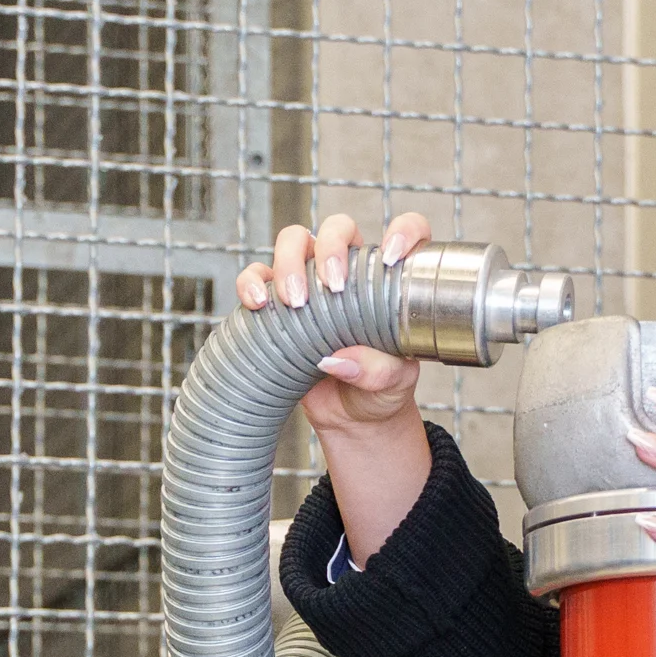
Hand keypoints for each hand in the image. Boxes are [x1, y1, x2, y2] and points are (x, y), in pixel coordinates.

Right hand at [236, 210, 435, 557]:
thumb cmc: (386, 399)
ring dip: (286, 263)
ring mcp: (311, 287)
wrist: (353, 426)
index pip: (404, 236)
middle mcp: (352, 275)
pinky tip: (255, 306)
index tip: (393, 258)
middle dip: (329, 250)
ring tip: (290, 302)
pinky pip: (256, 280)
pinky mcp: (276, 307)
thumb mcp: (395, 391)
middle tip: (330, 287)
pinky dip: (251, 284)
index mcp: (394, 284)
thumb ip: (384, 373)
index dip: (401, 235)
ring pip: (292, 244)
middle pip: (336, 230)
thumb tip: (345, 356)